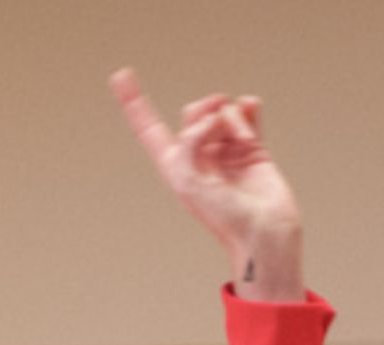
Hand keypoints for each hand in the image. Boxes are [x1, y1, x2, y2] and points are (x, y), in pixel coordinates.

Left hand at [109, 66, 303, 293]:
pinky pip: (245, 112)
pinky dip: (247, 107)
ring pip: (222, 111)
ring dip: (229, 118)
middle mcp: (199, 156)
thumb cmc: (223, 217)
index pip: (150, 130)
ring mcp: (226, 149)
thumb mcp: (188, 181)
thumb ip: (191, 141)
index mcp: (175, 166)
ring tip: (240, 140)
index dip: (135, 103)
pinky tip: (251, 107)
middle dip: (203, 111)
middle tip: (216, 125)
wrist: (262, 231)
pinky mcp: (252, 146)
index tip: (121, 75)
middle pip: (193, 112)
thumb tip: (215, 115)